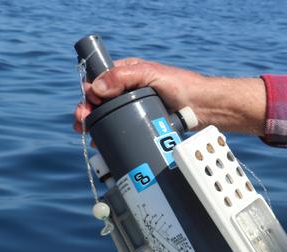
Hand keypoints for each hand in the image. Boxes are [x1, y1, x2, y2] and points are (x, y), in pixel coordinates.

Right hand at [73, 58, 266, 134]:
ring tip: (88, 135)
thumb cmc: (182, 86)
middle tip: (82, 123)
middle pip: (99, 101)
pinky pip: (121, 129)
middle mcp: (128, 90)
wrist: (204, 108)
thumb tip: (97, 87)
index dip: (90, 92)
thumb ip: (125, 76)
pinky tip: (101, 143)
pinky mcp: (142, 124)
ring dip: (94, 125)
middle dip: (87, 111)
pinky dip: (108, 136)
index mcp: (128, 73)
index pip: (100, 80)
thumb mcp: (152, 75)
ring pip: (107, 116)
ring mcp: (135, 108)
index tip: (88, 103)